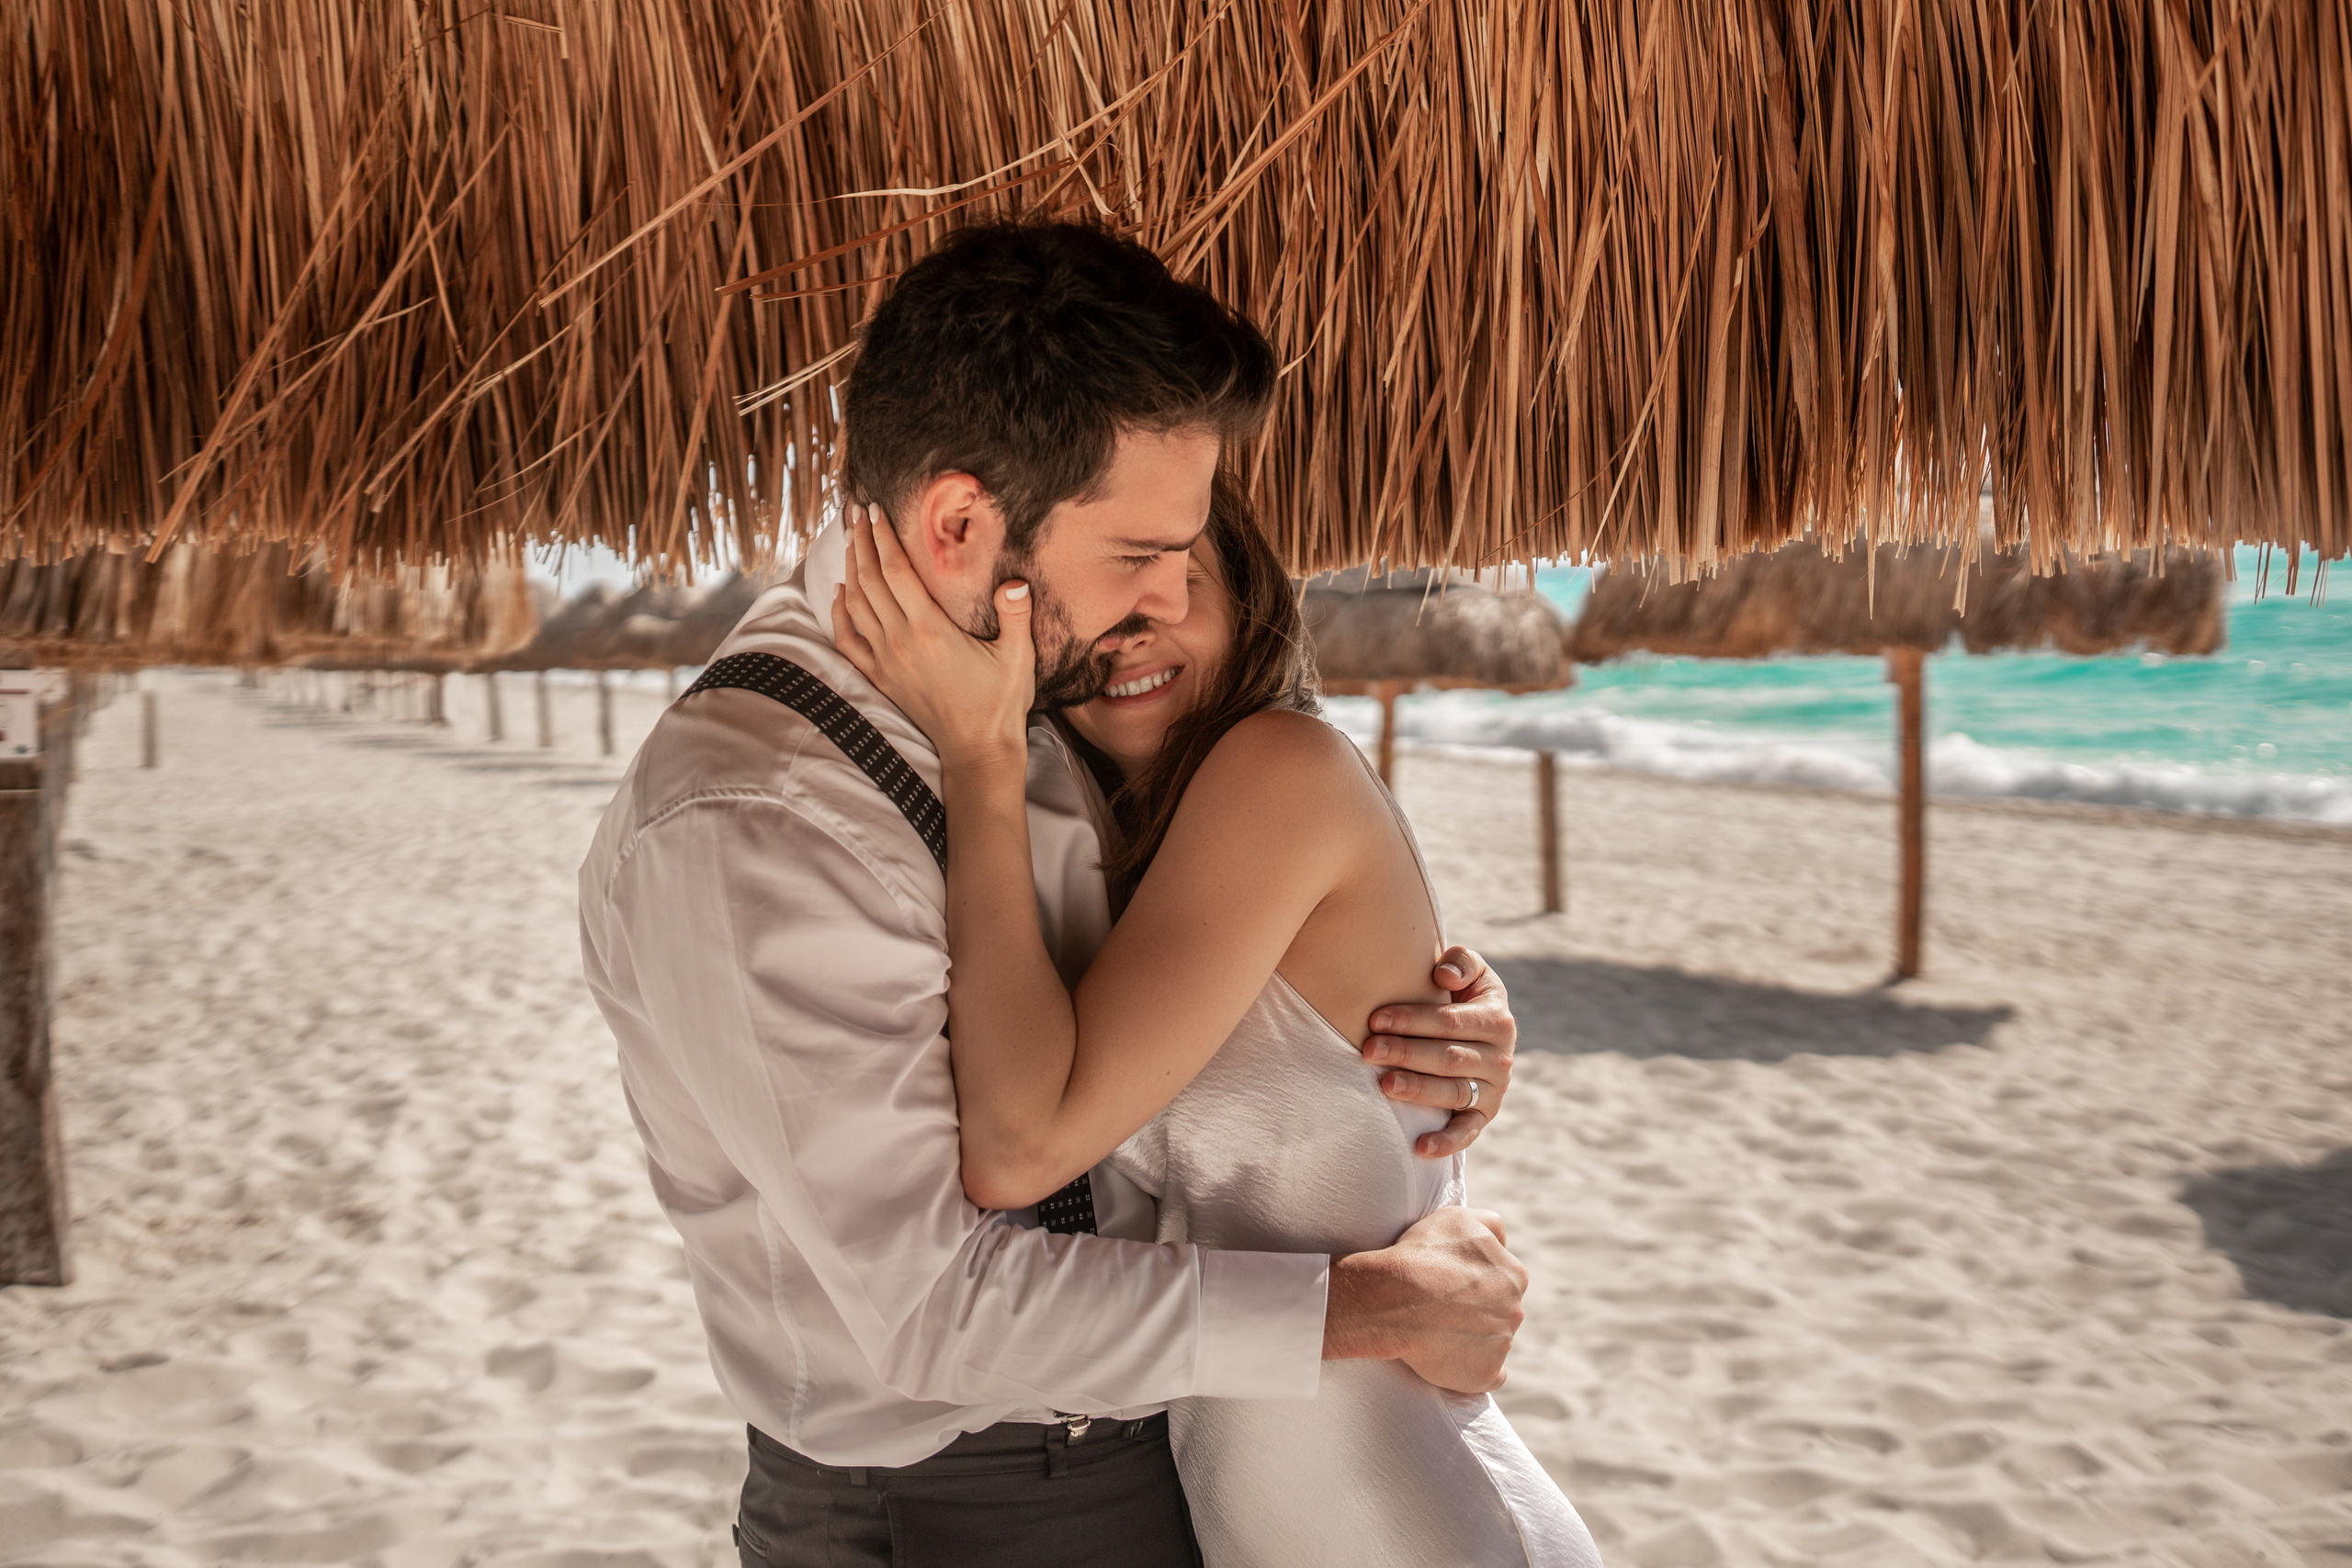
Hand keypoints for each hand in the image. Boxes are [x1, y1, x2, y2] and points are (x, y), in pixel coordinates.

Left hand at [831, 506, 1034, 769]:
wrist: (977, 751)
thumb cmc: (1000, 703)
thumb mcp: (1018, 657)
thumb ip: (1015, 616)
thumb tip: (1015, 582)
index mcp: (930, 630)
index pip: (896, 572)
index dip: (883, 537)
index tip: (875, 509)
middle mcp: (901, 641)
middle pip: (869, 580)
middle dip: (860, 542)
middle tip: (855, 512)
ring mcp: (886, 661)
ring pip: (855, 605)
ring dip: (849, 569)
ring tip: (850, 540)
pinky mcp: (881, 678)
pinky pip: (848, 640)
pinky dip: (838, 613)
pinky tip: (839, 594)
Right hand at [1322, 1207, 1525, 1392]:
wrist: (1392, 1299)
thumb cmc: (1421, 1255)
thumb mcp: (1458, 1218)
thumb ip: (1490, 1223)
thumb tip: (1503, 1240)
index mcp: (1515, 1276)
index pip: (1504, 1280)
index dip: (1475, 1280)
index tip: (1450, 1282)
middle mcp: (1515, 1312)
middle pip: (1500, 1312)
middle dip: (1477, 1310)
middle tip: (1442, 1307)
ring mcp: (1501, 1347)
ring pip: (1492, 1342)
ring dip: (1472, 1338)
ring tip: (1437, 1330)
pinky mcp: (1484, 1375)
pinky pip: (1489, 1376)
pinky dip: (1474, 1369)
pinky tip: (1452, 1357)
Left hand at [1362, 946, 1514, 1157]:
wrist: (1478, 1031)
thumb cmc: (1462, 996)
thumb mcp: (1472, 972)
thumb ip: (1463, 962)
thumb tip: (1444, 976)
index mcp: (1497, 1020)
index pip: (1450, 1021)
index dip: (1413, 1020)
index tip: (1375, 1019)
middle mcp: (1501, 1058)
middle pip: (1449, 1058)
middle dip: (1406, 1053)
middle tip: (1369, 1050)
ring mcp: (1494, 1091)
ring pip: (1454, 1093)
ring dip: (1419, 1091)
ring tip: (1384, 1085)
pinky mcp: (1484, 1115)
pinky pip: (1468, 1132)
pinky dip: (1447, 1142)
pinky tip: (1420, 1147)